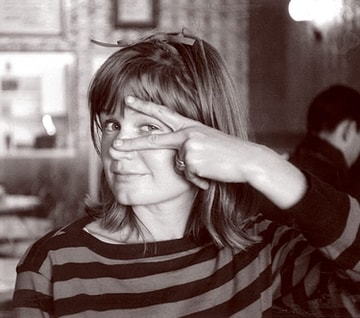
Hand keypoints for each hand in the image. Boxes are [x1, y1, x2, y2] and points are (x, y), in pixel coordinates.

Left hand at [114, 96, 306, 207]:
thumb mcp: (206, 143)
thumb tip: (177, 159)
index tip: (128, 100)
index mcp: (190, 125)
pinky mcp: (191, 160)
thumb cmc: (227, 153)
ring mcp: (188, 146)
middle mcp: (187, 132)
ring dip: (193, 172)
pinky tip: (211, 173)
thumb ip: (188, 145)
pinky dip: (199, 179)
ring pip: (178, 166)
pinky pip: (188, 176)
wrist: (247, 159)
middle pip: (154, 139)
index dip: (145, 105)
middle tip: (116, 144)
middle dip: (133, 143)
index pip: (163, 112)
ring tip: (210, 167)